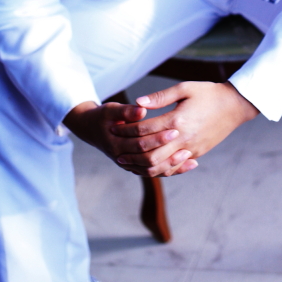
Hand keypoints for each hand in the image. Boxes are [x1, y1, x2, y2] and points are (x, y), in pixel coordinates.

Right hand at [62, 100, 190, 171]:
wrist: (91, 129)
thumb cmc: (103, 116)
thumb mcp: (111, 109)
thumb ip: (127, 111)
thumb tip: (142, 109)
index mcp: (116, 144)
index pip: (140, 143)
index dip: (157, 137)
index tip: (175, 128)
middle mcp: (122, 158)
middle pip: (149, 160)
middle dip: (168, 153)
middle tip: (187, 144)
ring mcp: (129, 165)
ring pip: (153, 171)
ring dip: (171, 166)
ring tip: (190, 157)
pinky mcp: (136, 166)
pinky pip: (154, 172)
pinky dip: (170, 169)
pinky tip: (188, 163)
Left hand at [112, 81, 258, 177]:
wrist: (235, 106)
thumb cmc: (208, 93)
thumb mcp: (185, 88)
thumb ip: (160, 97)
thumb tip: (137, 103)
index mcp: (177, 120)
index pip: (145, 130)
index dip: (127, 130)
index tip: (115, 128)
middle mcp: (183, 138)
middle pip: (149, 153)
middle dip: (130, 152)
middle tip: (115, 150)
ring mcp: (190, 149)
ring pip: (160, 166)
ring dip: (141, 166)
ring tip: (127, 162)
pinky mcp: (196, 153)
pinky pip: (173, 168)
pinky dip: (158, 169)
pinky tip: (148, 166)